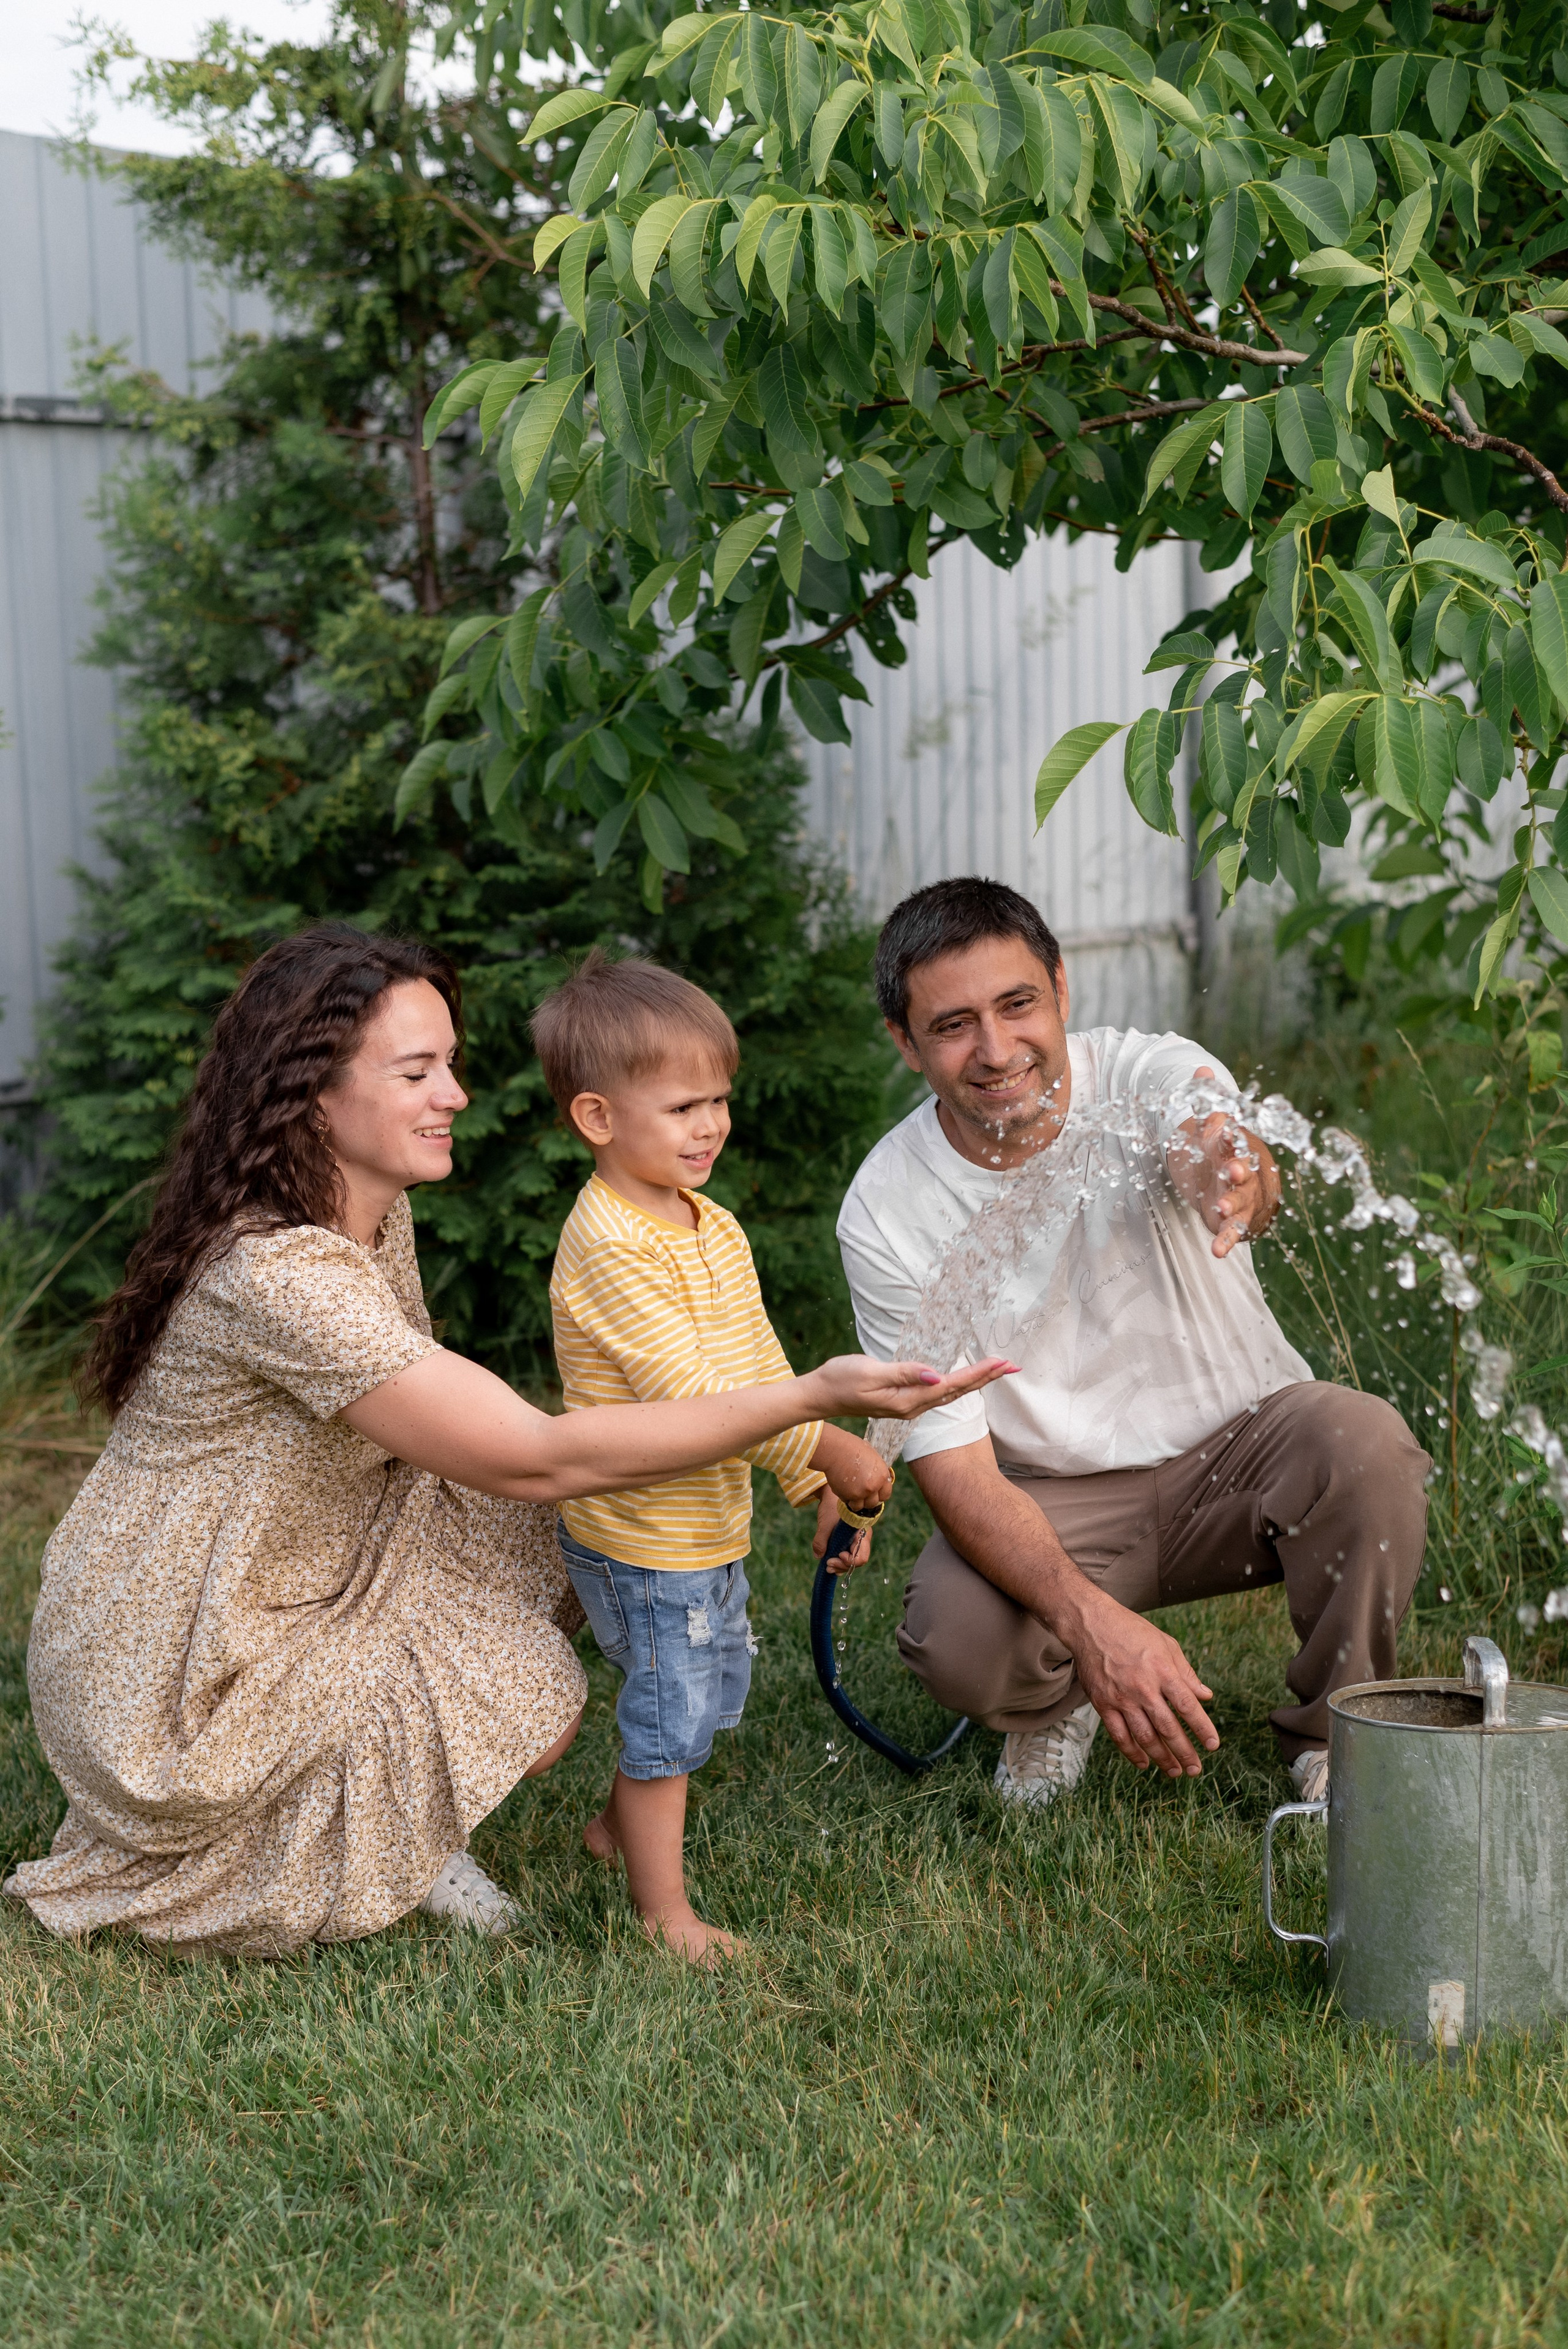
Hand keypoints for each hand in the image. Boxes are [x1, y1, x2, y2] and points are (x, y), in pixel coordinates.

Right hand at [806, 1354, 1017, 1422]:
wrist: (819, 1397)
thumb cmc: (840, 1380)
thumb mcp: (870, 1373)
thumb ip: (903, 1373)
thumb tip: (935, 1374)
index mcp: (908, 1400)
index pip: (952, 1385)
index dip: (978, 1374)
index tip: (1002, 1362)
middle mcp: (912, 1407)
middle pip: (958, 1391)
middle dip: (987, 1377)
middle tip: (1013, 1365)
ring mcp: (908, 1406)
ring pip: (950, 1393)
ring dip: (975, 1381)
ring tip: (997, 1369)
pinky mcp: (902, 1401)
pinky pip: (938, 1393)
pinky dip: (957, 1384)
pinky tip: (965, 1380)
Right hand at [811, 1425, 892, 1515]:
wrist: (835, 1450)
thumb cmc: (852, 1448)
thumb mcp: (871, 1457)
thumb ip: (876, 1471)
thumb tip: (876, 1479)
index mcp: (882, 1476)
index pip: (885, 1495)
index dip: (878, 1494)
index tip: (872, 1493)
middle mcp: (873, 1487)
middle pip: (872, 1503)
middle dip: (866, 1500)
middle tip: (859, 1491)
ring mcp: (860, 1493)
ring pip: (858, 1506)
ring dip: (854, 1501)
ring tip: (849, 1490)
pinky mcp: (846, 1496)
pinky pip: (846, 1501)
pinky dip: (844, 1496)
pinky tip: (841, 1485)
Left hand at [812, 1485, 870, 1569]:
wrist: (831, 1497)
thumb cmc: (831, 1507)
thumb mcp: (825, 1524)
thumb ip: (821, 1540)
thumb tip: (819, 1556)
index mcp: (861, 1533)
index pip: (861, 1557)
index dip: (849, 1561)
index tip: (838, 1555)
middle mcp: (862, 1539)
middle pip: (857, 1561)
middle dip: (843, 1565)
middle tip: (828, 1565)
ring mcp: (856, 1541)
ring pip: (852, 1561)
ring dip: (840, 1566)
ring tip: (827, 1566)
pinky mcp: (848, 1542)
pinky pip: (847, 1557)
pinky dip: (840, 1563)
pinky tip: (831, 1565)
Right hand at [1071, 1592, 1219, 1777]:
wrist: (1091, 1624)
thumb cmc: (1132, 1631)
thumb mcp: (1167, 1644)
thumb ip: (1186, 1673)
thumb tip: (1206, 1696)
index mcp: (1163, 1670)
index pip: (1188, 1706)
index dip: (1202, 1728)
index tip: (1213, 1745)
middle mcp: (1143, 1687)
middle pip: (1168, 1728)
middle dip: (1184, 1752)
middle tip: (1195, 1769)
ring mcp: (1122, 1697)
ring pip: (1145, 1736)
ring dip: (1161, 1757)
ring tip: (1174, 1771)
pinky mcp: (1103, 1703)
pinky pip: (1119, 1735)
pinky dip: (1132, 1752)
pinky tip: (1143, 1763)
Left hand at [1168, 1071, 1279, 1258]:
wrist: (1241, 1184)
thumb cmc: (1222, 1152)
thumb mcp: (1210, 1129)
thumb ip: (1205, 1104)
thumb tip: (1202, 1069)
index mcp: (1232, 1148)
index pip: (1232, 1138)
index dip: (1229, 1134)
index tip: (1224, 1128)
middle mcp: (1240, 1173)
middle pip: (1242, 1171)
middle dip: (1239, 1170)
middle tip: (1234, 1169)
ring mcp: (1239, 1198)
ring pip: (1239, 1201)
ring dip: (1231, 1204)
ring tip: (1221, 1206)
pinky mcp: (1232, 1221)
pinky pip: (1231, 1232)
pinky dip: (1226, 1242)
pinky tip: (1217, 1251)